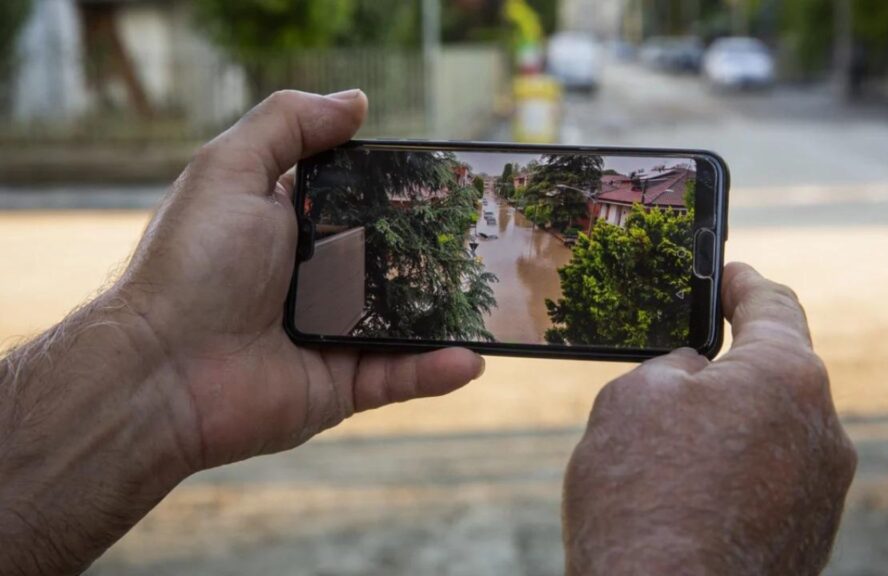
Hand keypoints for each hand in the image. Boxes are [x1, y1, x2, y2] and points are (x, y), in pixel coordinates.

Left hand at [119, 89, 483, 468]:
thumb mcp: (230, 169)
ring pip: (406, 320)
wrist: (163, 371)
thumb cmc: (194, 264)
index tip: (446, 179)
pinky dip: (435, 370)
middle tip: (486, 236)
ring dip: (449, 311)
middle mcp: (314, 279)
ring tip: (495, 297)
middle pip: (391, 259)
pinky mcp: (340, 385)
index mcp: (290, 227)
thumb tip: (356, 100)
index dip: (397, 188)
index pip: (358, 200)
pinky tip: (472, 359)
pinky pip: (398, 375)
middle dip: (436, 249)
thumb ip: (288, 125)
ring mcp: (331, 334)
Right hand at [562, 263, 856, 575]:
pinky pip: (769, 479)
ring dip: (725, 427)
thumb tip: (699, 380)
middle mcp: (823, 431)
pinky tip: (685, 495)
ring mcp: (821, 491)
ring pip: (768, 431)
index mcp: (788, 376)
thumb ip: (674, 368)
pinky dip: (733, 473)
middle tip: (676, 369)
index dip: (743, 282)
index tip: (727, 274)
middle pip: (774, 373)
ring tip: (664, 452)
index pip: (774, 305)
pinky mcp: (808, 537)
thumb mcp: (634, 398)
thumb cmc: (642, 500)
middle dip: (727, 367)